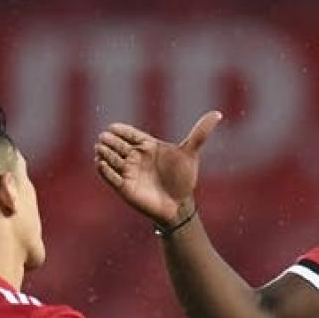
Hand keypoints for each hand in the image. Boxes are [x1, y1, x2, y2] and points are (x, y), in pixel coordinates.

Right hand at [94, 112, 222, 227]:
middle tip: (105, 138)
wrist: (180, 204)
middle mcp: (135, 157)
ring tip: (100, 148)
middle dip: (109, 141)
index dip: (120, 130)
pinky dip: (103, 170)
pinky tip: (100, 164)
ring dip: (104, 153)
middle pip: (116, 144)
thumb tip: (218, 113)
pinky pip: (109, 177)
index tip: (113, 127)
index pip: (129, 133)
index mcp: (147, 145)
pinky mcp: (124, 187)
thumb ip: (201, 132)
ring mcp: (128, 171)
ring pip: (110, 158)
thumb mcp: (191, 153)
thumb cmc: (184, 178)